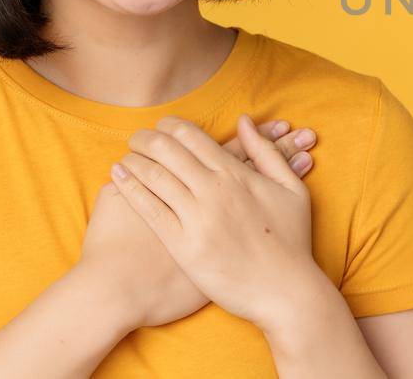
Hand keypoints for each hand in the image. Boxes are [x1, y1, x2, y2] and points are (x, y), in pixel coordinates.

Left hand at [110, 114, 322, 333]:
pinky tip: (119, 178)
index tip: (161, 127)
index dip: (170, 125)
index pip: (192, 136)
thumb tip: (244, 121)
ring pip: (153, 175)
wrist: (285, 292)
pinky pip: (149, 209)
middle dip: (146, 138)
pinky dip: (129, 188)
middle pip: (167, 150)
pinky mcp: (183, 246)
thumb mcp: (292, 189)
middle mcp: (214, 191)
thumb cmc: (292, 241)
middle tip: (137, 138)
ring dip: (134, 159)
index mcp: (237, 174)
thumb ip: (265, 152)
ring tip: (126, 157)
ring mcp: (197, 218)